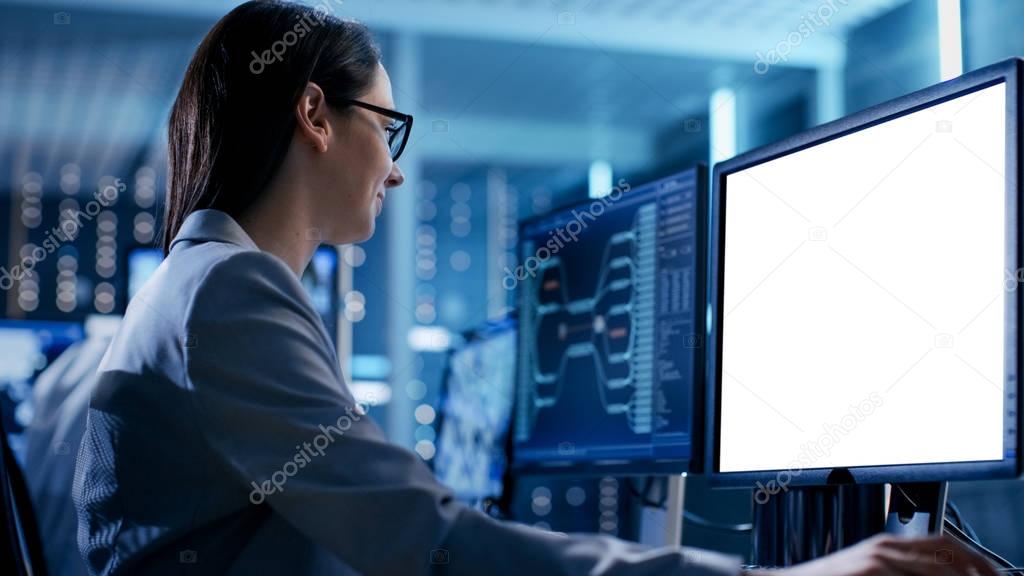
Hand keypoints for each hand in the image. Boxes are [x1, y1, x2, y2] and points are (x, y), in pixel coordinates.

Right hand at [745, 533, 998, 575]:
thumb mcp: (869, 571)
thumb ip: (899, 570)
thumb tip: (936, 574)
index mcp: (887, 544)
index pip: (943, 543)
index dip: (973, 559)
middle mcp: (885, 547)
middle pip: (945, 555)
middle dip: (973, 571)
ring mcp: (877, 561)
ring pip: (934, 570)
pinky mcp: (869, 573)